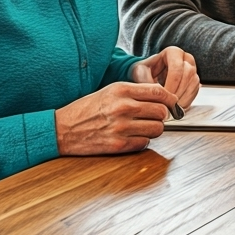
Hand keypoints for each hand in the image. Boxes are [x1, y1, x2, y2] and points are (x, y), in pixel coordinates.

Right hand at [55, 82, 175, 154]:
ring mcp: (121, 127)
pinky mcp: (118, 144)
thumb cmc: (87, 109)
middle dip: (162, 115)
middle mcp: (123, 107)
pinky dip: (142, 141)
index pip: (159, 91)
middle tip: (154, 117)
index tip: (172, 102)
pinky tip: (133, 136)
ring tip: (143, 127)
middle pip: (161, 111)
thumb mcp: (110, 91)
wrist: (62, 129)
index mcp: (121, 90)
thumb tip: (163, 97)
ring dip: (154, 129)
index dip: (170, 98)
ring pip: (157, 128)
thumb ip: (135, 92)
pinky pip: (145, 143)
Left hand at [130, 46, 200, 109]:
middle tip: (166, 104)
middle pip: (188, 75)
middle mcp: (186, 59)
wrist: (148, 77)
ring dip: (182, 98)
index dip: (171, 84)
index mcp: (173, 52)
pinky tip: (174, 107)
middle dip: (177, 92)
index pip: (177, 68)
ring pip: (193, 84)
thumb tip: (155, 92)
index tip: (162, 96)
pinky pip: (194, 92)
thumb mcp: (139, 72)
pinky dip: (185, 101)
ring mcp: (193, 70)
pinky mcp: (194, 82)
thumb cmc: (143, 72)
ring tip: (169, 107)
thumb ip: (145, 79)